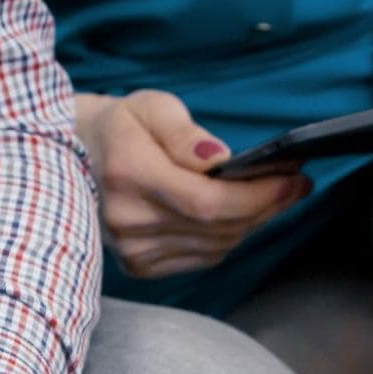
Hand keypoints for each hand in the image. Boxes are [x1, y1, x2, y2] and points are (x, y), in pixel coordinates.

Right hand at [76, 90, 311, 277]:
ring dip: (252, 222)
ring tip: (274, 196)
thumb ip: (186, 134)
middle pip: (219, 227)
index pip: (208, 202)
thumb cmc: (122, 127)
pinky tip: (238, 215)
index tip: (293, 179)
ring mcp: (132, 249)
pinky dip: (228, 237)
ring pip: (218, 245)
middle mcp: (127, 219)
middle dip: (266, 206)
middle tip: (295, 184)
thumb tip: (219, 160)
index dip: (258, 197)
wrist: (76, 156)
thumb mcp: (152, 108)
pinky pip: (204, 257)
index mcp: (128, 174)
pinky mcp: (140, 265)